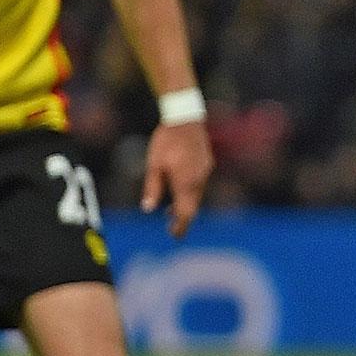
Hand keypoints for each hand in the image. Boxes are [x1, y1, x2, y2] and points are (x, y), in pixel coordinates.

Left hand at [144, 121, 212, 238]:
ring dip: (186, 206)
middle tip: (173, 230)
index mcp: (185, 183)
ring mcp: (205, 173)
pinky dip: (190, 194)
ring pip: (197, 196)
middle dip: (183, 220)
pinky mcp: (207, 165)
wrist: (185, 119)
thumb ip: (153, 188)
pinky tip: (180, 190)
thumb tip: (148, 209)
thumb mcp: (153, 165)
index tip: (174, 236)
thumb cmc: (166, 141)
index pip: (185, 212)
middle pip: (193, 207)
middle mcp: (198, 180)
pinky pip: (200, 185)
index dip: (180, 226)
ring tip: (170, 212)